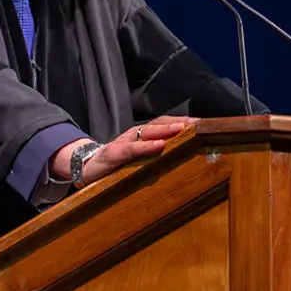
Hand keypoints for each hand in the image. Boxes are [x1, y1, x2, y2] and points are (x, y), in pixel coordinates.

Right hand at [49, 116, 198, 186]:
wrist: (85, 168)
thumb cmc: (116, 166)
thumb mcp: (138, 161)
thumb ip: (155, 158)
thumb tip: (183, 161)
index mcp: (143, 137)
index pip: (167, 125)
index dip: (185, 122)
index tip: (205, 123)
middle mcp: (135, 135)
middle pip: (161, 124)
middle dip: (181, 122)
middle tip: (200, 123)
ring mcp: (124, 143)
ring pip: (147, 131)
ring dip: (166, 129)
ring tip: (182, 128)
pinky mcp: (114, 154)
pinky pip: (132, 148)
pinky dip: (146, 146)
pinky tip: (159, 145)